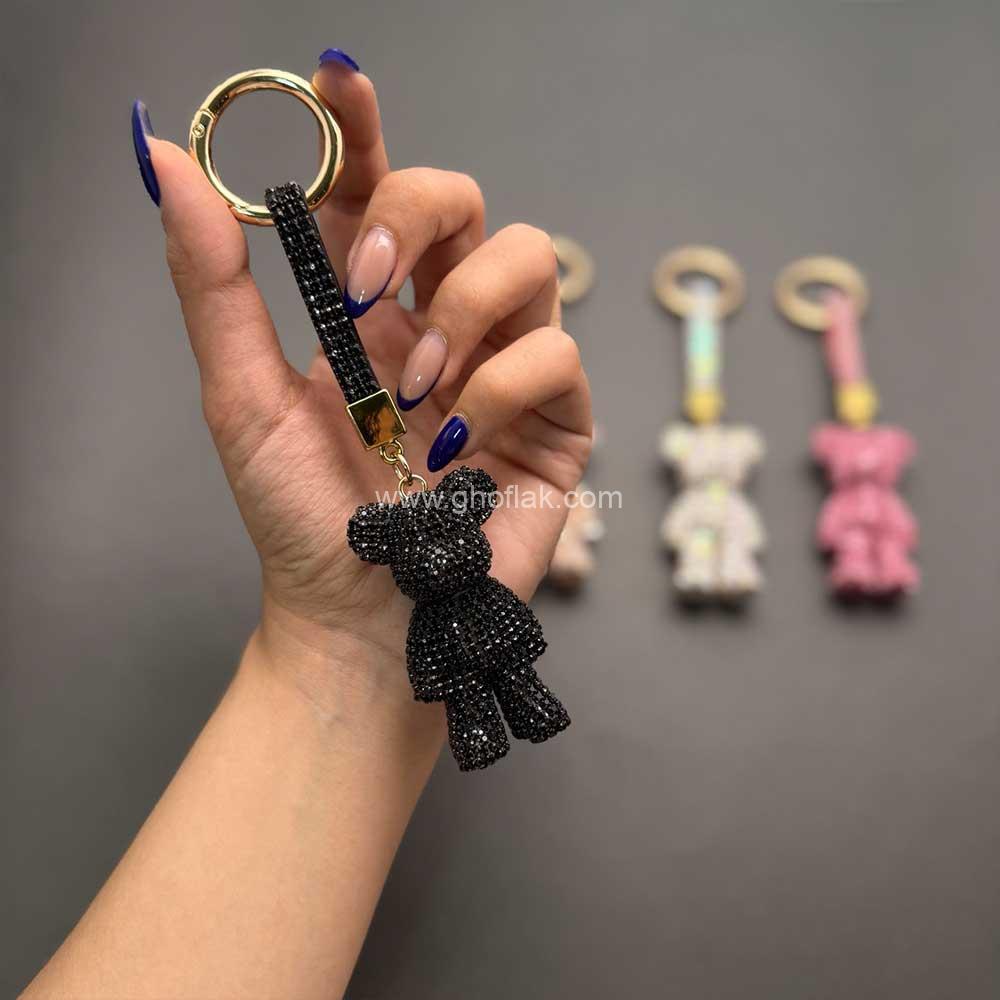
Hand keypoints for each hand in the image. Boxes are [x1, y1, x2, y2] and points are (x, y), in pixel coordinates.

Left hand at [146, 60, 591, 700]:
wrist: (363, 616)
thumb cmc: (303, 518)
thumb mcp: (241, 400)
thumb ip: (214, 285)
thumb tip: (171, 163)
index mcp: (367, 308)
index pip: (374, 192)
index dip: (362, 129)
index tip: (338, 81)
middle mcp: (441, 321)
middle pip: (466, 199)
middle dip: (420, 214)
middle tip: (371, 286)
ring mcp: (503, 363)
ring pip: (531, 256)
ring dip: (462, 311)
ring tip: (414, 389)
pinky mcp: (555, 416)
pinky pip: (554, 353)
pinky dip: (499, 389)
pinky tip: (459, 444)